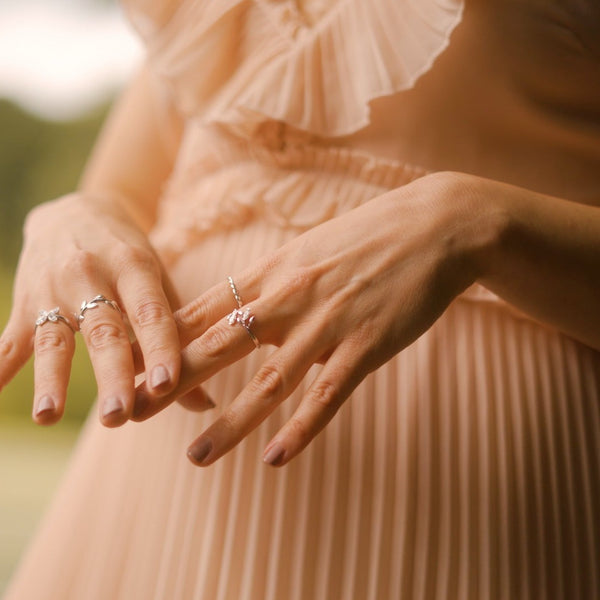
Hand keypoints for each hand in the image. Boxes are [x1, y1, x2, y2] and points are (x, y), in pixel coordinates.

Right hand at [0, 192, 209, 426]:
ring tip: (48, 416)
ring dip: (51, 379)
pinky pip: (11, 336)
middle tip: (118, 416)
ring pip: (53, 337)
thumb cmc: (131, 256)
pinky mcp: (25, 299)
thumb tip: (204, 404)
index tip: (166, 386)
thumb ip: (180, 339)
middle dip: (111, 374)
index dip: (159, 348)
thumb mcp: (159, 282)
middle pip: (103, 330)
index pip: (151, 313)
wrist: (77, 210)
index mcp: (135, 267)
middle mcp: (92, 273)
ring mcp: (53, 287)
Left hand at [132, 172, 487, 465]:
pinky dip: (301, 427)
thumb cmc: (365, 239)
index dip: (159, 343)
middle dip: (170, 383)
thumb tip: (240, 308)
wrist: (433, 227)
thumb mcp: (306, 251)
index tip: (126, 368)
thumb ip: (272, 283)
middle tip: (129, 415)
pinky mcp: (365, 346)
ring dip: (229, 422)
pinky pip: (327, 394)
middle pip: (217, 347)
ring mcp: (327, 324)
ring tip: (195, 456)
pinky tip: (275, 457)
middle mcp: (289, 299)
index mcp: (271, 274)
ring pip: (268, 382)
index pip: (201, 312)